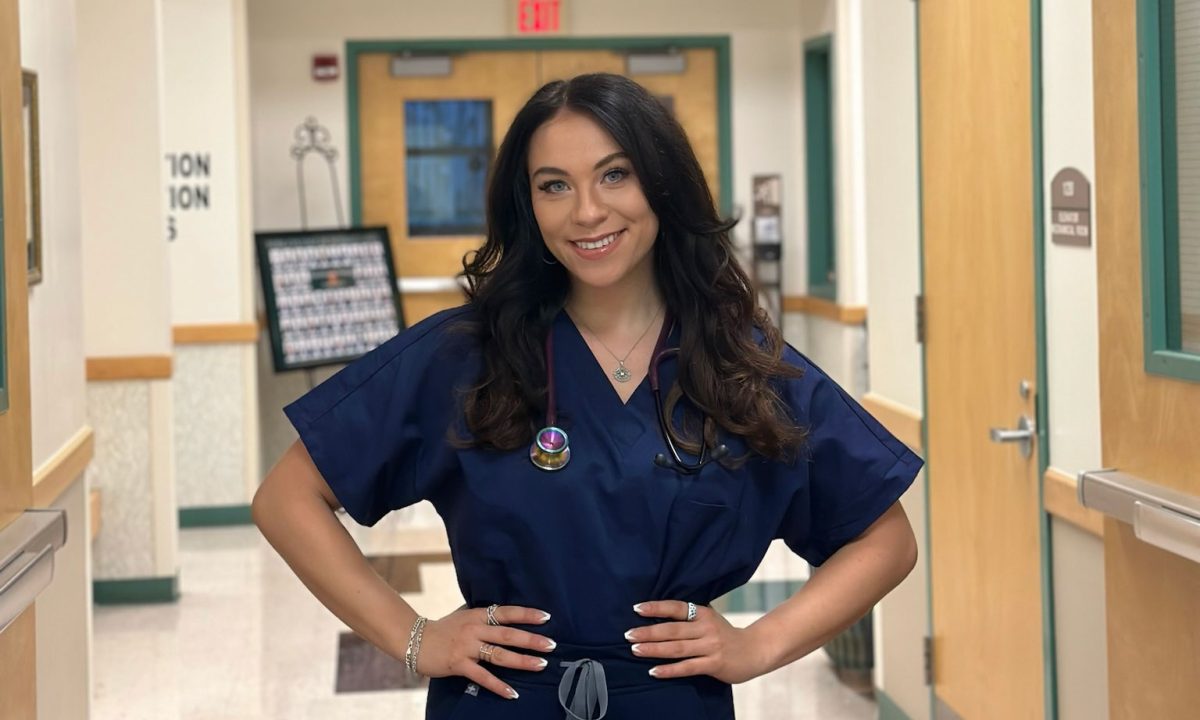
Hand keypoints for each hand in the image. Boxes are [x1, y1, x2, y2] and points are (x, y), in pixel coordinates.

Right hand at [416, 605, 556, 699]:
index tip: (546, 617)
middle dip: (531, 640)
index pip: (506, 613)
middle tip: (551, 645)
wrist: (415, 638)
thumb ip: (483, 617)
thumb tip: (505, 615)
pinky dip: (498, 685)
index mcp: (477, 615)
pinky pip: (482, 676)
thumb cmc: (443, 628)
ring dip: (521, 661)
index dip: (526, 614)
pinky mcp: (459, 664)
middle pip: (507, 634)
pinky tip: (512, 692)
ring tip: (540, 665)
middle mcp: (474, 629)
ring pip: (499, 655)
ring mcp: (466, 647)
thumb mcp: (464, 615)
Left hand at [625, 600, 769, 683]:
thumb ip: (689, 618)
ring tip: (635, 649)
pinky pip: (687, 667)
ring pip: (677, 649)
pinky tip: (654, 671)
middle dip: (648, 632)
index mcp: (703, 614)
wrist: (754, 651)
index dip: (656, 608)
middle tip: (628, 635)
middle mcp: (706, 628)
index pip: (677, 608)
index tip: (636, 608)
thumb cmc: (724, 635)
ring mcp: (710, 647)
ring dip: (654, 649)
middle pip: (672, 630)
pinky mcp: (713, 664)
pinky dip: (669, 670)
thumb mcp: (709, 619)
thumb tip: (657, 614)